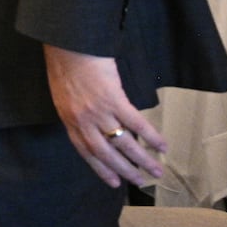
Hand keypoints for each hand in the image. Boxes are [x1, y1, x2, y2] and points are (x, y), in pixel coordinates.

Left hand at [43, 44, 166, 187]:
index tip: (115, 182)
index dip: (101, 169)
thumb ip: (77, 112)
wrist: (67, 43)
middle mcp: (83, 121)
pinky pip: (136, 123)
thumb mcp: (63, 94)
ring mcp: (98, 111)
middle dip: (126, 171)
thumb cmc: (64, 63)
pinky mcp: (114, 99)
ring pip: (124, 144)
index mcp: (69, 119)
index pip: (86, 152)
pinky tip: (162, 146)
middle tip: (141, 183)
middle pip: (106, 154)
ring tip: (156, 171)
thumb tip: (96, 124)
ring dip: (142, 160)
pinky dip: (151, 137)